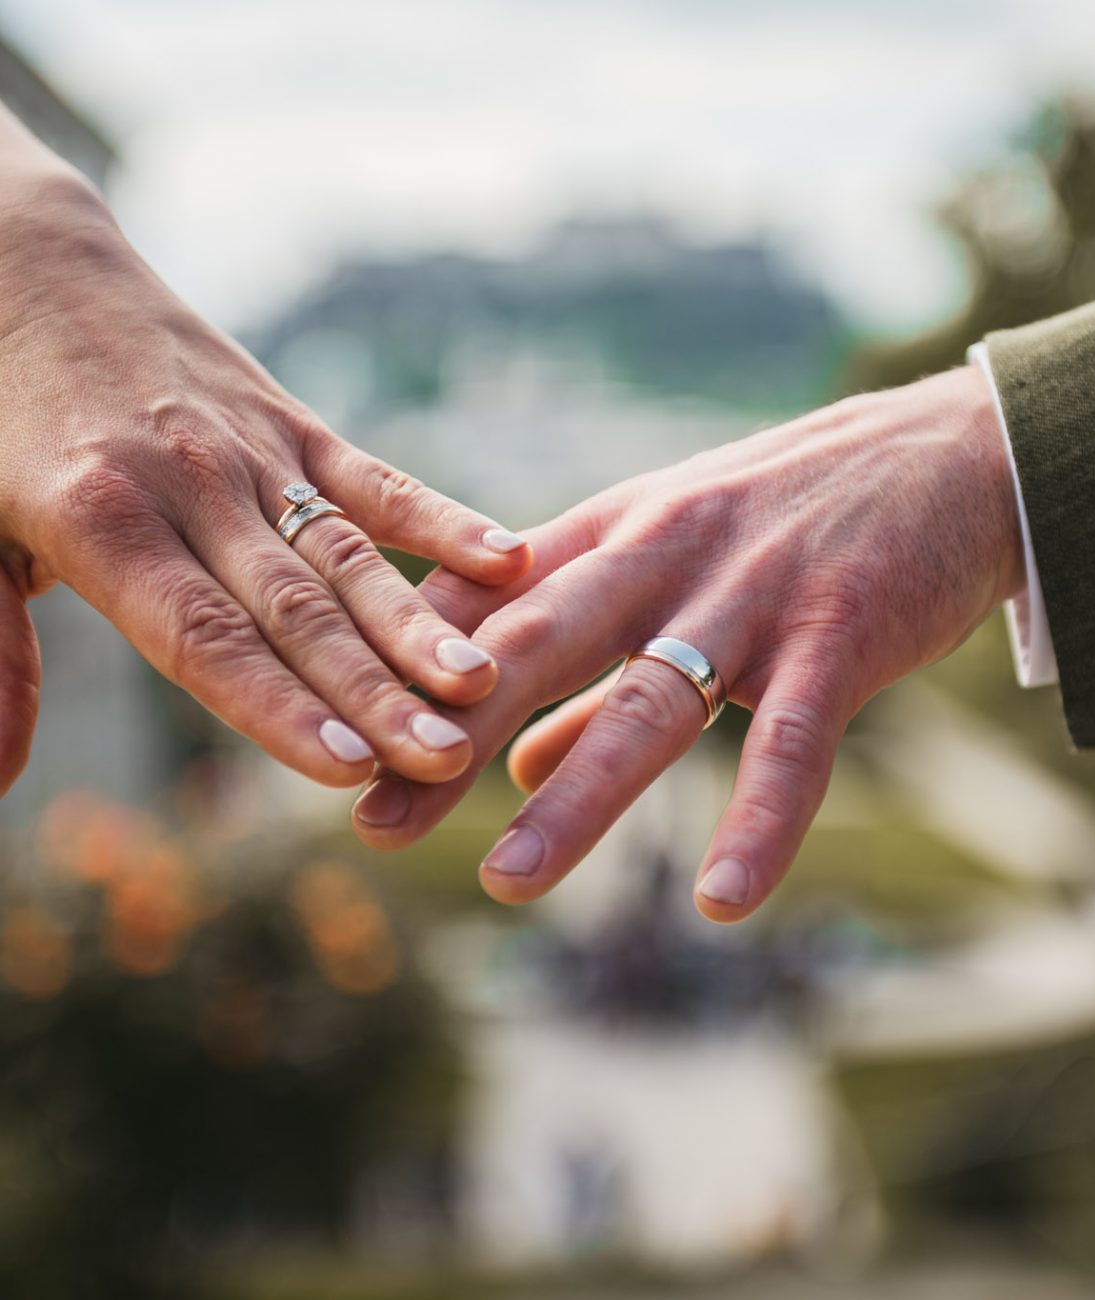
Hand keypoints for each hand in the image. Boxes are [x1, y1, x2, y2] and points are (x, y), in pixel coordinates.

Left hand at [0, 117, 530, 795]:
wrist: (22, 269)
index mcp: (101, 521)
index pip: (206, 638)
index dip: (278, 707)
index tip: (348, 771)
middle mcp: (192, 487)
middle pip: (297, 611)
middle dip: (374, 691)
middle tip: (443, 757)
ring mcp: (254, 452)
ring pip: (348, 554)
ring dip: (418, 625)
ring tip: (482, 681)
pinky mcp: (292, 423)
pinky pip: (374, 478)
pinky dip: (440, 518)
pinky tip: (506, 557)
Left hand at [351, 365, 1024, 920]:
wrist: (943, 455)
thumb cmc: (790, 519)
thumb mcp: (672, 565)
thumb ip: (592, 667)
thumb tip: (517, 762)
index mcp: (612, 536)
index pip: (486, 605)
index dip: (405, 676)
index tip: (338, 754)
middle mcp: (663, 557)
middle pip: (536, 647)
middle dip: (447, 734)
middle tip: (375, 826)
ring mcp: (751, 595)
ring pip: (649, 701)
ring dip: (575, 796)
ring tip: (509, 882)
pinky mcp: (840, 634)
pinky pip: (792, 742)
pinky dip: (760, 821)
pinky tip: (723, 899)